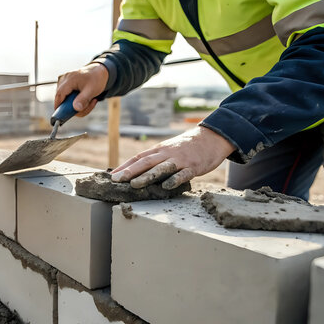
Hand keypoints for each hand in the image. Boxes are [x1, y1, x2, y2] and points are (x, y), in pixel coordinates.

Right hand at [55, 63, 107, 116]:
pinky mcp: (66, 85)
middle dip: (74, 107)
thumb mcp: (92, 90)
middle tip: (88, 105)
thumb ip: (83, 99)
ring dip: (77, 104)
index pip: (59, 95)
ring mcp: (64, 81)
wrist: (99, 72)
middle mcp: (64, 79)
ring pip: (65, 98)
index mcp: (69, 79)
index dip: (59, 106)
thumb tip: (76, 108)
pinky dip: (76, 101)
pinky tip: (86, 98)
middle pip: (62, 98)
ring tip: (90, 101)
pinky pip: (68, 96)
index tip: (61, 116)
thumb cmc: (96, 79)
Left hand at [111, 126, 235, 188]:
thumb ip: (155, 160)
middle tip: (117, 180)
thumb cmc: (187, 148)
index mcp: (159, 150)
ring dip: (147, 176)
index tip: (112, 176)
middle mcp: (167, 154)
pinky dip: (174, 180)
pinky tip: (166, 186)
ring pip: (161, 168)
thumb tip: (137, 172)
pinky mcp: (194, 167)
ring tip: (134, 184)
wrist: (212, 138)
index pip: (138, 157)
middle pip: (146, 162)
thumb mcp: (169, 150)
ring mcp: (180, 160)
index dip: (124, 166)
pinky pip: (183, 174)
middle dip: (130, 171)